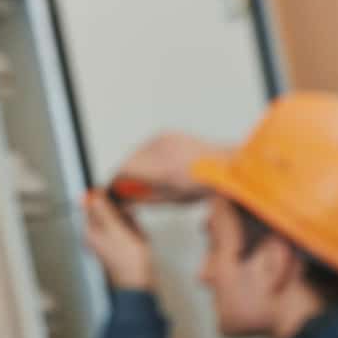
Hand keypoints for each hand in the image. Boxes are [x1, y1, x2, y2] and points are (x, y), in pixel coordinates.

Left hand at [83, 191, 154, 290]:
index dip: (108, 199)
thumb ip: (102, 211)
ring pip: (121, 220)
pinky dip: (136, 232)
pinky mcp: (120, 245)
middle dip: (123, 216)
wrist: (139, 282)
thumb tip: (89, 196)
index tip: (119, 199)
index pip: (93, 205)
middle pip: (109, 212)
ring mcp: (109, 240)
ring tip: (134, 237)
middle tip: (129, 226)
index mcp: (91, 231)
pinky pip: (129, 230)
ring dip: (131, 224)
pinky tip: (138, 241)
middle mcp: (97, 236)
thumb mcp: (116, 230)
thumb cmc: (128, 263)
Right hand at [111, 132, 226, 202]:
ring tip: (147, 179)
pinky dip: (145, 157)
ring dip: (134, 166)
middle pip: (126, 161)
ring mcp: (163, 138)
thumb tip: (124, 204)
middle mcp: (161, 149)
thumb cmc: (202, 184)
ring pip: (135, 153)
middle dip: (123, 175)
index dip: (114, 182)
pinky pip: (146, 146)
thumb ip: (143, 200)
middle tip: (127, 189)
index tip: (112, 191)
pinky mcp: (166, 134)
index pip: (123, 171)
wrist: (225, 164)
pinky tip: (157, 167)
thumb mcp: (171, 199)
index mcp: (162, 169)